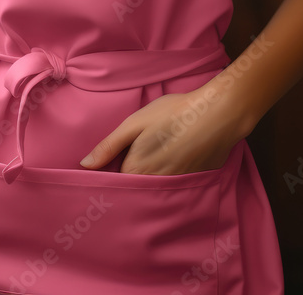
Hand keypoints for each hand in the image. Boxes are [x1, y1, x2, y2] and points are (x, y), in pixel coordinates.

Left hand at [79, 80, 245, 174]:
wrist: (217, 114)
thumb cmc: (173, 113)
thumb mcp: (135, 123)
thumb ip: (109, 146)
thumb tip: (85, 165)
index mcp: (137, 171)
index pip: (117, 182)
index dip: (112, 173)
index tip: (112, 165)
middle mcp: (155, 185)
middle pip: (136, 189)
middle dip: (131, 180)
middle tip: (138, 156)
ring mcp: (176, 187)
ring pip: (155, 189)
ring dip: (152, 180)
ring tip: (157, 157)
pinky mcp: (194, 183)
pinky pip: (175, 188)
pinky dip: (172, 179)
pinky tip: (176, 159)